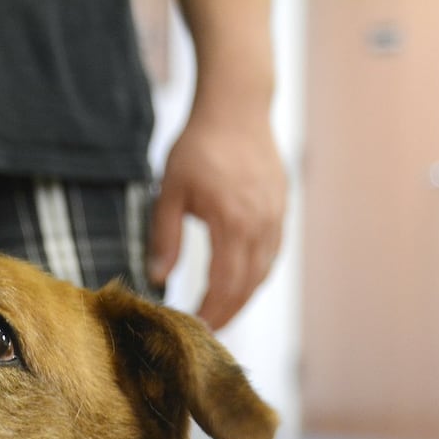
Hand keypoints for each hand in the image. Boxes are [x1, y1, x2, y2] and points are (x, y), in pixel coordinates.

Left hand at [148, 110, 287, 329]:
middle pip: (248, 285)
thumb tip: (158, 278)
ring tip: (221, 313)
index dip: (212, 311)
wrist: (237, 106)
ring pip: (264, 272)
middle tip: (207, 332)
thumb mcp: (170, 191)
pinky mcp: (281, 208)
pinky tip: (239, 282)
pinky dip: (256, 274)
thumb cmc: (199, 145)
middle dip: (228, 313)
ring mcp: (276, 216)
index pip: (225, 284)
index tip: (195, 328)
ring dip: (244, 297)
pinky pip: (273, 253)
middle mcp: (261, 224)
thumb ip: (164, 237)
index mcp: (232, 222)